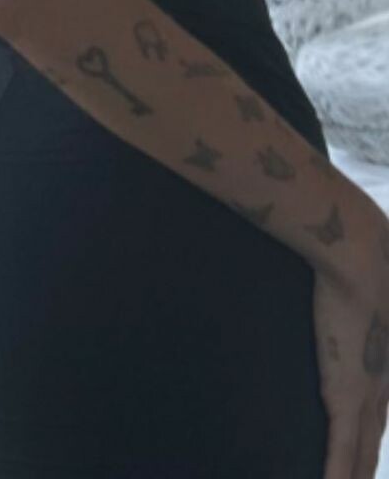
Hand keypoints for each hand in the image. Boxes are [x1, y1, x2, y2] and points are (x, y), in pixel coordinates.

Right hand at [313, 224, 388, 478]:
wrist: (360, 258)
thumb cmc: (356, 263)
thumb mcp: (358, 294)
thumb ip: (347, 307)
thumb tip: (331, 304)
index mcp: (384, 366)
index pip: (376, 418)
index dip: (368, 443)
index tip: (360, 459)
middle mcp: (381, 387)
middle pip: (372, 443)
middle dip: (363, 468)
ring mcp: (366, 395)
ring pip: (361, 454)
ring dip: (352, 475)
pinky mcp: (346, 397)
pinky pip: (342, 451)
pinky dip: (336, 473)